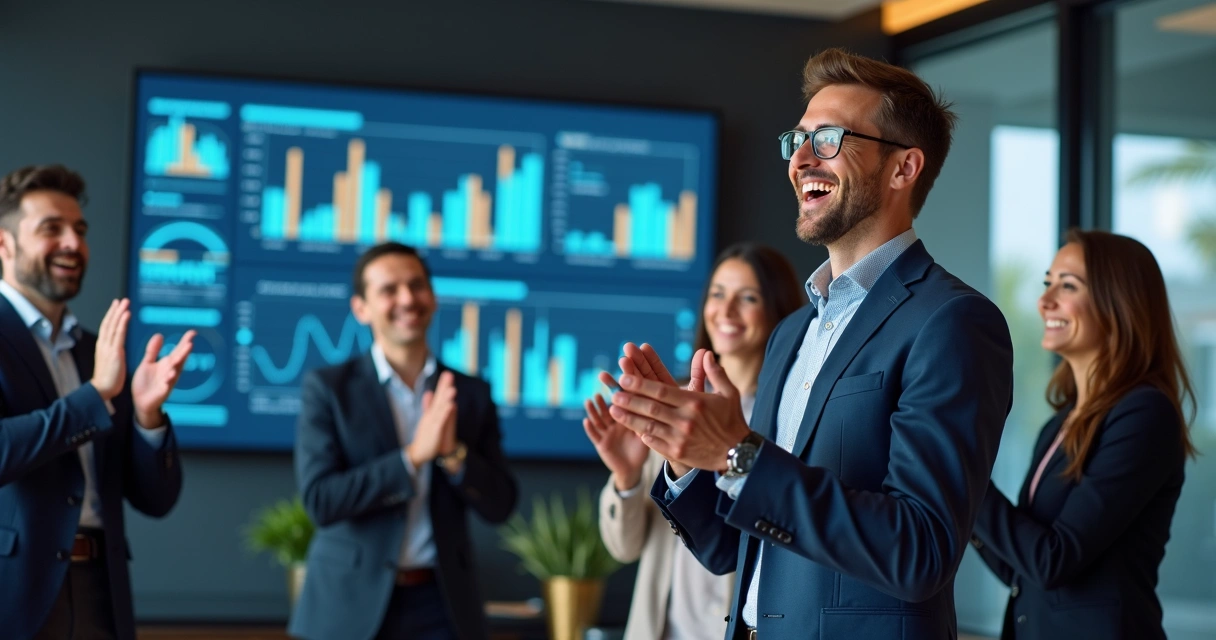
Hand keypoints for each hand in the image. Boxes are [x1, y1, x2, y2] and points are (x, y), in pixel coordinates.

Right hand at [90, 299, 131, 401]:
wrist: (102, 390)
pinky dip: (122, 322)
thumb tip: (116, 347)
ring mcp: (108, 347)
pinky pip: (119, 334)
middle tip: (121, 299)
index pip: (107, 327)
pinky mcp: (115, 352)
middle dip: (115, 310)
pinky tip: (126, 313)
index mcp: (103, 346)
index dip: (111, 316)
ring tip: (125, 302)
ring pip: (113, 325)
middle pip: (108, 323)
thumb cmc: (108, 378)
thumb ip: (112, 352)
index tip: (116, 306)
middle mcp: (103, 344)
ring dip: (119, 312)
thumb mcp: (110, 361)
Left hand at [131, 330, 195, 428]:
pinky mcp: (162, 392)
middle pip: (179, 359)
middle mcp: (170, 371)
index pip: (178, 350)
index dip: (185, 341)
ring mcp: (167, 382)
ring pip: (174, 372)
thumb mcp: (147, 363)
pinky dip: (168, 382)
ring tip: (179, 358)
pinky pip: (166, 387)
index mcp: (167, 363)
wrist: (140, 401)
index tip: (193, 332)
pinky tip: (170, 377)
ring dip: (177, 366)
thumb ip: (153, 350)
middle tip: (190, 343)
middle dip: (184, 352)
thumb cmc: (146, 382)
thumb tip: (159, 334)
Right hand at [407, 371, 456, 467]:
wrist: (418, 452)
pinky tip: (451, 405)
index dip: (442, 385)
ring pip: (440, 408)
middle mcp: (431, 416)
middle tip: (448, 374)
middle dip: (443, 386)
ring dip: (445, 398)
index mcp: (430, 413)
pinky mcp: (435, 431)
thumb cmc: (425, 436)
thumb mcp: (426, 419)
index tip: (447, 374)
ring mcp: (432, 422)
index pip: (437, 397)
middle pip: (438, 399)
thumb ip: (428, 406)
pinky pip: (441, 420)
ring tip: (452, 388)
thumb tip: (429, 392)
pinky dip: (445, 412)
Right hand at [583, 392, 649, 491]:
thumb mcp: (645, 433)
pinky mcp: (601, 444)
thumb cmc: (641, 450)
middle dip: (601, 398)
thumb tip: (651, 403)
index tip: (612, 378)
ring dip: (593, 411)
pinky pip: (595, 435)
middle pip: (606, 408)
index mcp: (625, 418)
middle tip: (598, 385)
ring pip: (598, 420)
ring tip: (590, 401)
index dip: (615, 390)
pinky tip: (587, 421)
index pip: (620, 402)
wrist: (633, 469)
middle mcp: (614, 424)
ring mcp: (606, 433)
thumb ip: (645, 420)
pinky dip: (590, 428)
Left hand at [608, 350, 750, 473]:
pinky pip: (655, 442)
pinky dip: (642, 435)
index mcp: (695, 403)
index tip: (624, 377)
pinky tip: (631, 428)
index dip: (640, 384)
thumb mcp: (729, 394)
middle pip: (651, 408)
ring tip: (613, 410)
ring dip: (629, 417)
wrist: (739, 454)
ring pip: (648, 426)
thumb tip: (706, 353)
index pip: (661, 391)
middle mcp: (685, 420)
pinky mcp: (678, 452)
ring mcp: (680, 438)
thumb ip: (715, 373)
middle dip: (630, 399)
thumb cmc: (732, 420)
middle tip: (614, 392)